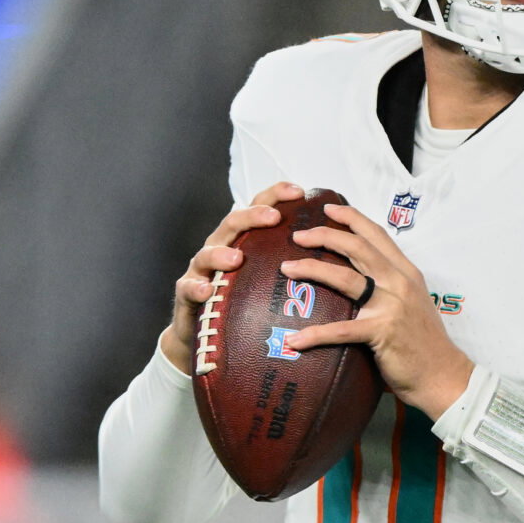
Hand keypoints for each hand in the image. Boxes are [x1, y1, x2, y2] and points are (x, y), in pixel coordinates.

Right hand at [159, 181, 306, 374]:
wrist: (205, 331)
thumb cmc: (244, 298)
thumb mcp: (267, 276)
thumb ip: (290, 260)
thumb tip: (335, 250)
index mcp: (244, 238)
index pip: (259, 207)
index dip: (276, 194)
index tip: (299, 191)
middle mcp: (221, 246)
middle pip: (233, 222)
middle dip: (252, 216)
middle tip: (273, 217)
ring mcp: (201, 269)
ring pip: (207, 253)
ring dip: (221, 253)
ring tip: (236, 258)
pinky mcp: (187, 294)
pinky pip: (188, 288)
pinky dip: (196, 288)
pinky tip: (207, 291)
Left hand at [280, 202, 474, 419]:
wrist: (443, 375)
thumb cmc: (425, 343)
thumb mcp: (413, 302)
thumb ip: (391, 286)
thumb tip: (362, 279)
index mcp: (406, 272)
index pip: (377, 235)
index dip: (351, 219)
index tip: (328, 209)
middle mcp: (399, 283)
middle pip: (357, 248)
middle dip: (325, 236)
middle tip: (298, 235)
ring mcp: (391, 306)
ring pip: (345, 278)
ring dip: (312, 269)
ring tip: (287, 269)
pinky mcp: (381, 332)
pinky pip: (341, 330)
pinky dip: (315, 335)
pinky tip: (295, 340)